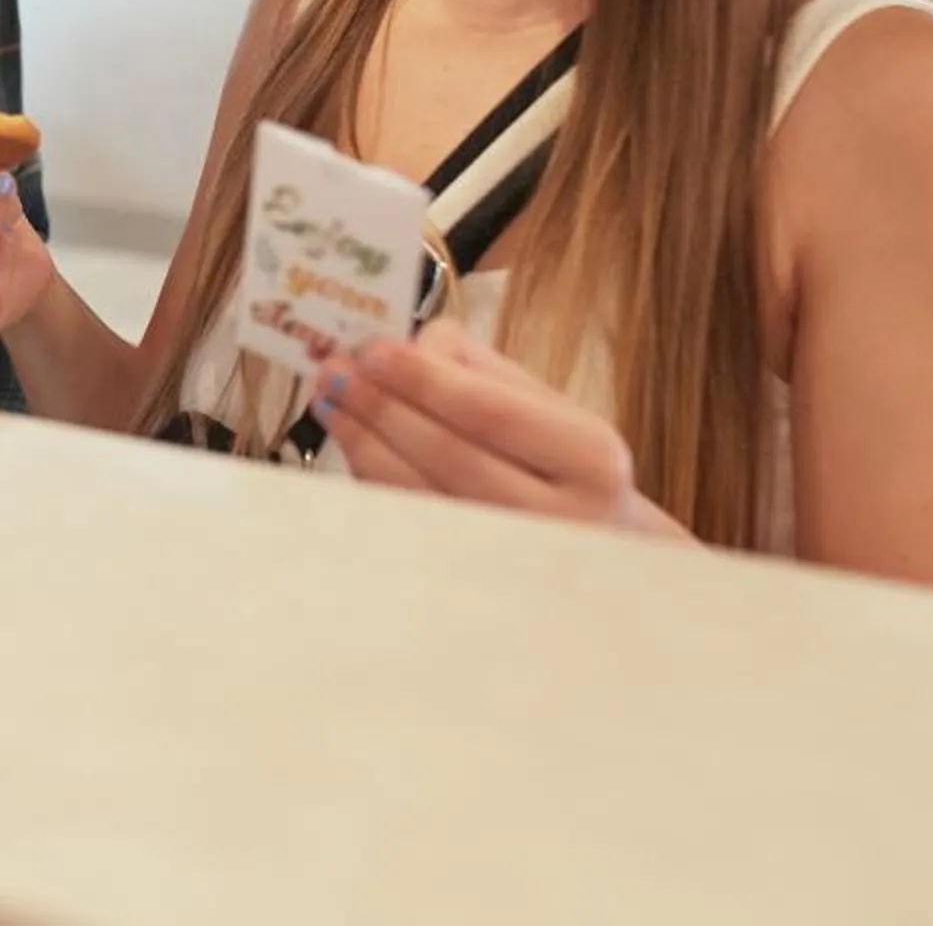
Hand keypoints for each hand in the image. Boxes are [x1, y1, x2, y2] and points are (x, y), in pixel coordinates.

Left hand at [313, 319, 671, 534]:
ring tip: (330, 400)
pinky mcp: (473, 584)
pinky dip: (374, 480)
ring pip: (423, 497)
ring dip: (365, 443)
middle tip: (335, 372)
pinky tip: (351, 445)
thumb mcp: (548, 409)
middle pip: (451, 458)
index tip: (374, 350)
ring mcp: (514, 563)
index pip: (493, 414)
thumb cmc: (562, 463)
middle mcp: (560, 521)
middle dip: (384, 409)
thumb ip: (480, 370)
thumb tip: (405, 347)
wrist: (602, 547)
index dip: (427, 381)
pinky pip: (411, 525)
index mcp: (591, 461)